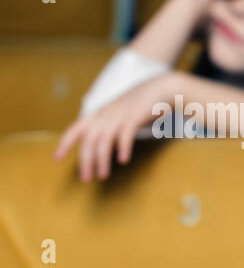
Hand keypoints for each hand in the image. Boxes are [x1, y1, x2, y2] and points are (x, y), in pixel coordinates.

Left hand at [54, 76, 171, 180]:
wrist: (161, 89)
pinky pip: (125, 134)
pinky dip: (123, 148)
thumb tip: (101, 144)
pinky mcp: (135, 117)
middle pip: (89, 140)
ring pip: (104, 140)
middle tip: (86, 179)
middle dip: (86, 161)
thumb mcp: (119, 113)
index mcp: (100, 114)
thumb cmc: (141, 105)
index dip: (65, 143)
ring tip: (102, 176)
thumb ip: (108, 126)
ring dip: (101, 160)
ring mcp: (119, 116)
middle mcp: (106, 115)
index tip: (57, 158)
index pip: (76, 129)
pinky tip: (123, 160)